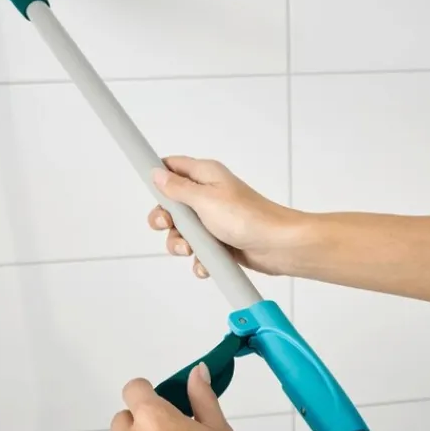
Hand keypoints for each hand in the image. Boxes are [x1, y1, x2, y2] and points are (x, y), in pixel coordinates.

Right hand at [148, 156, 300, 278]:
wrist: (279, 246)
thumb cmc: (248, 217)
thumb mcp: (205, 199)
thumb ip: (177, 188)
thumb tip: (157, 174)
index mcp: (206, 175)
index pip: (172, 167)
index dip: (158, 177)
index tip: (150, 191)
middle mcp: (208, 195)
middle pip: (171, 205)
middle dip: (166, 220)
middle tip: (169, 225)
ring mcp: (214, 220)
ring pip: (182, 231)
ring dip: (180, 244)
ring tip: (190, 249)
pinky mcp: (220, 241)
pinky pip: (199, 251)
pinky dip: (199, 259)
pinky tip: (205, 263)